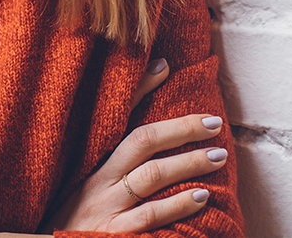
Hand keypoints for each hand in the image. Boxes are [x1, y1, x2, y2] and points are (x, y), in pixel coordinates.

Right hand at [44, 60, 227, 232]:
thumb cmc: (74, 215)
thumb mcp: (84, 180)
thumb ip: (115, 149)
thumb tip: (142, 107)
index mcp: (90, 161)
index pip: (115, 115)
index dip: (141, 90)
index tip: (167, 70)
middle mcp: (97, 179)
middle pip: (140, 143)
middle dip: (179, 130)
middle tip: (213, 123)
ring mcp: (106, 207)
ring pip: (150, 177)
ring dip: (187, 164)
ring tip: (217, 156)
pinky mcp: (113, 233)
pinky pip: (150, 217)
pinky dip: (177, 205)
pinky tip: (201, 198)